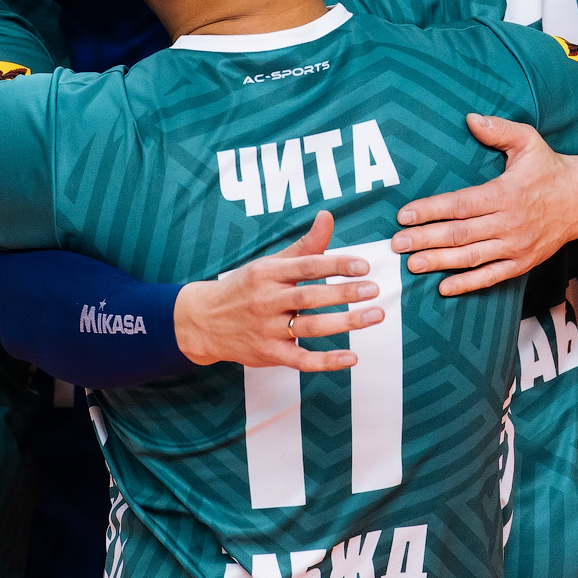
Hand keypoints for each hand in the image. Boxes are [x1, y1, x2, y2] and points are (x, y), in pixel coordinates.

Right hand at [174, 211, 384, 371]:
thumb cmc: (245, 288)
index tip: (363, 266)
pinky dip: (326, 361)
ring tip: (374, 315)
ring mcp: (267, 329)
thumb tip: (328, 216)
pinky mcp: (269, 354)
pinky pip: (301, 359)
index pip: (307, 266)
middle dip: (345, 293)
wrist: (203, 322)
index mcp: (268, 273)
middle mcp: (267, 300)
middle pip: (310, 296)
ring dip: (345, 323)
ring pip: (310, 327)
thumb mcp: (270, 264)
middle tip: (374, 290)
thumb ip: (304, 246)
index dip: (336, 265)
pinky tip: (351, 358)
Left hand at [390, 113, 577, 295]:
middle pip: (461, 234)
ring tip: (412, 264)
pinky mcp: (522, 263)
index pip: (461, 204)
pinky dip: (468, 284)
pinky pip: (491, 277)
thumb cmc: (549, 168)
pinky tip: (443, 287)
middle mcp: (510, 223)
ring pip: (472, 258)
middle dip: (425, 239)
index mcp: (506, 193)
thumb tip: (470, 118)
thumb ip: (499, 130)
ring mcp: (516, 246)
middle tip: (396, 244)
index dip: (431, 210)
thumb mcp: (528, 141)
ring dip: (439, 262)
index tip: (405, 215)